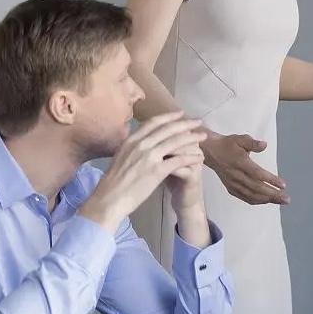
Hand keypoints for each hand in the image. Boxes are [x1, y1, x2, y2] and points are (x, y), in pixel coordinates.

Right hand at [78, 111, 205, 231]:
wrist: (109, 200)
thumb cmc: (113, 182)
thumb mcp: (120, 157)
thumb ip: (132, 147)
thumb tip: (141, 141)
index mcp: (131, 140)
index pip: (153, 122)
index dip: (169, 116)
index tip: (181, 113)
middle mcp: (141, 144)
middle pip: (168, 129)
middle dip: (186, 123)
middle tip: (198, 121)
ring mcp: (149, 156)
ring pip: (176, 141)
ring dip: (192, 137)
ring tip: (204, 136)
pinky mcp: (157, 170)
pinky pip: (179, 160)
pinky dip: (191, 157)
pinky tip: (200, 157)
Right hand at [201, 129, 288, 204]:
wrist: (210, 152)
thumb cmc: (228, 144)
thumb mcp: (240, 139)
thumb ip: (252, 143)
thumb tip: (264, 145)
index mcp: (240, 163)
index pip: (257, 174)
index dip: (271, 180)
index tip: (283, 185)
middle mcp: (236, 176)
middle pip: (257, 188)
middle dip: (273, 194)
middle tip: (287, 199)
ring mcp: (233, 184)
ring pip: (251, 195)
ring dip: (267, 199)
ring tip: (280, 201)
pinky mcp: (231, 188)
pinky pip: (245, 197)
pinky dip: (257, 201)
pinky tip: (267, 201)